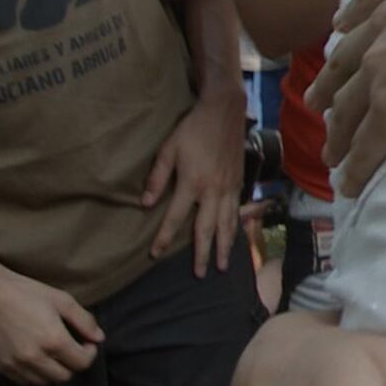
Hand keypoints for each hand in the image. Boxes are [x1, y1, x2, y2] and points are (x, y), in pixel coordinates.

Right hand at [0, 264, 103, 385]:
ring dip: (55, 371)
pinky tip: (37, 358)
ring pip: (44, 382)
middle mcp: (35, 358)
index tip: (88, 343)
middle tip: (73, 349)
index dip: (90, 353)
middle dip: (73, 364)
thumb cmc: (27, 294)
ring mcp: (16, 365)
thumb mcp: (62, 301)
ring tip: (55, 354)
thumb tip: (99, 338)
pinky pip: (24, 381)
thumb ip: (84, 321)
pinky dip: (35, 374)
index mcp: (53, 341)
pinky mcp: (2, 367)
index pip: (82, 363)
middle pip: (64, 376)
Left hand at [142, 88, 244, 275]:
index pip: (175, 218)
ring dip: (224, 246)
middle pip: (207, 228)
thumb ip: (157, 178)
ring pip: (227, 223)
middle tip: (200, 274)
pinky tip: (234, 238)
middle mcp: (213, 189)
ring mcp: (229, 187)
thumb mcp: (169, 149)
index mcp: (192, 183)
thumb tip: (146, 204)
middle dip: (202, 253)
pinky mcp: (239, 181)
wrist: (225, 111)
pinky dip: (236, 227)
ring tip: (221, 266)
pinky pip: (237, 210)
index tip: (155, 255)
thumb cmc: (192, 129)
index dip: (165, 238)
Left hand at [309, 0, 385, 196]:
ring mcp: (383, 73)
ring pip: (348, 105)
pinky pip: (368, 146)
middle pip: (346, 59)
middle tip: (316, 98)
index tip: (338, 29)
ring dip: (337, 129)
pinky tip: (349, 184)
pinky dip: (356, 167)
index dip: (353, 19)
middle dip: (330, 81)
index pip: (370, 4)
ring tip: (330, 149)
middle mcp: (385, 31)